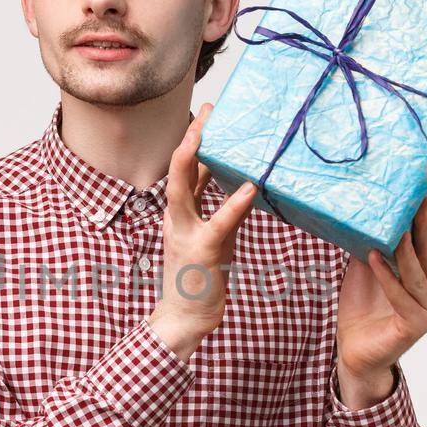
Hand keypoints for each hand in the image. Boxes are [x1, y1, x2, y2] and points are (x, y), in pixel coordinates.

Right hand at [149, 101, 258, 357]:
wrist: (184, 319)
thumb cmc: (199, 278)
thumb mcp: (209, 238)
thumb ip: (217, 211)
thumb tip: (239, 185)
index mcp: (179, 214)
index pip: (185, 169)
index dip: (194, 140)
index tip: (206, 114)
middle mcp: (177, 218)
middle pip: (180, 168)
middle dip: (193, 136)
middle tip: (209, 107)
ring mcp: (186, 233)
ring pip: (185, 188)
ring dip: (197, 158)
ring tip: (212, 132)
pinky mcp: (203, 251)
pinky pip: (218, 222)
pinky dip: (233, 204)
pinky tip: (248, 187)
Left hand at [336, 178, 426, 389]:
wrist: (354, 352)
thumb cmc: (363, 310)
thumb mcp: (366, 267)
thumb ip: (375, 242)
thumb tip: (370, 207)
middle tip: (424, 195)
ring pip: (419, 273)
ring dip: (408, 248)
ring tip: (401, 225)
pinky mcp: (415, 325)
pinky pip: (400, 295)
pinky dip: (386, 276)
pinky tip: (373, 257)